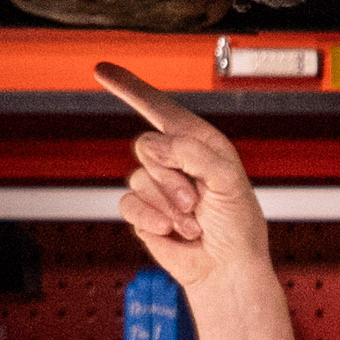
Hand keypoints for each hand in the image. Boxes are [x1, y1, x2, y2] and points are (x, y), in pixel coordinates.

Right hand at [99, 64, 270, 300]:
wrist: (226, 269)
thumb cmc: (237, 227)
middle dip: (172, 177)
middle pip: (146, 146)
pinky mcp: (143, 211)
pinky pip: (128, 203)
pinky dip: (152, 218)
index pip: (159, 108)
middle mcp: (176, 160)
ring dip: (168, 205)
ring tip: (192, 221)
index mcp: (200, 144)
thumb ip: (195, 153)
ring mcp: (157, 186)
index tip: (101, 70)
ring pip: (138, 178)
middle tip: (198, 202)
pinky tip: (172, 231)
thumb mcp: (228, 181)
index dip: (130, 88)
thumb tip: (157, 145)